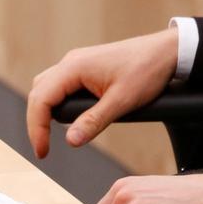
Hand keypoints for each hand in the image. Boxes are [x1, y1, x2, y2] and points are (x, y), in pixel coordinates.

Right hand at [26, 28, 178, 157]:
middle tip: (43, 148)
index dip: (36, 128)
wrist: (166, 52)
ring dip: (45, 110)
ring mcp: (78, 63)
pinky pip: (61, 84)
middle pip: (38, 92)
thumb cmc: (146, 70)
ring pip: (47, 87)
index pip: (41, 99)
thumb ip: (93, 122)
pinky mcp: (86, 67)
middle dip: (36, 121)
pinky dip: (57, 102)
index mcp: (74, 67)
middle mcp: (71, 62)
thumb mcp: (121, 102)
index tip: (43, 151)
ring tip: (50, 135)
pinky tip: (69, 118)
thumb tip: (70, 141)